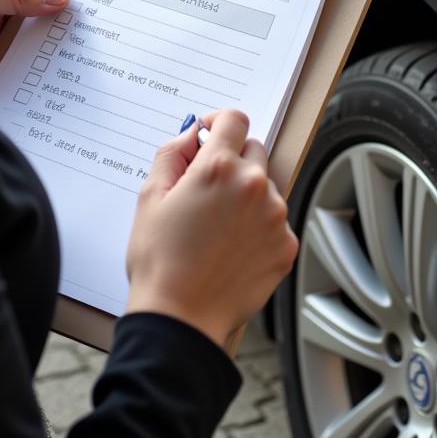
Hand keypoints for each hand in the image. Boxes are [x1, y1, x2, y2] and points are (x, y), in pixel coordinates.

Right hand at [125, 110, 298, 348]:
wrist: (180, 318)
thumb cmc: (159, 260)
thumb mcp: (150, 197)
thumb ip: (172, 154)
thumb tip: (191, 135)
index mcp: (219, 167)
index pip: (234, 120)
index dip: (219, 122)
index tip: (210, 133)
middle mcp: (254, 185)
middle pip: (253, 150)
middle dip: (232, 160)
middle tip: (207, 188)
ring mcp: (275, 215)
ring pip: (265, 187)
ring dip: (246, 195)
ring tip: (217, 227)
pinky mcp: (286, 244)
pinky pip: (275, 221)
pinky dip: (258, 227)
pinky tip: (232, 248)